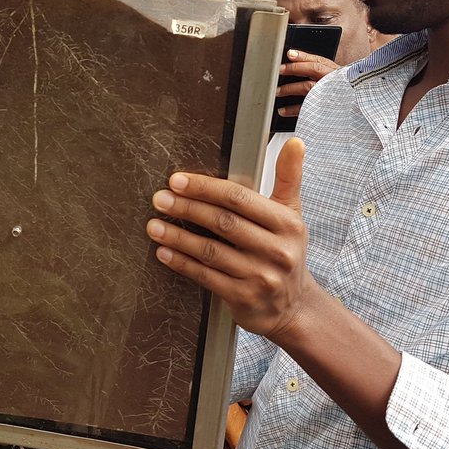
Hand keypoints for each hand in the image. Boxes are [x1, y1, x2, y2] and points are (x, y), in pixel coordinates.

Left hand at [146, 137, 314, 340]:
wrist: (294, 307)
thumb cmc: (286, 252)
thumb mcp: (292, 214)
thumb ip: (288, 177)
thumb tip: (295, 142)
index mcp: (287, 223)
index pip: (239, 199)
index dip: (205, 188)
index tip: (177, 180)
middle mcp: (277, 250)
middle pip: (223, 223)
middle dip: (187, 209)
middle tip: (159, 199)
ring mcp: (261, 276)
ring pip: (210, 251)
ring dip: (178, 237)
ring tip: (153, 225)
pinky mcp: (244, 298)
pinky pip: (206, 276)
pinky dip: (182, 263)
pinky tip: (164, 252)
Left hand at [276, 49, 338, 117]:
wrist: (354, 111)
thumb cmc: (343, 97)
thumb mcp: (337, 82)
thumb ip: (321, 74)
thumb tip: (296, 65)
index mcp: (337, 73)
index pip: (319, 61)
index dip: (303, 56)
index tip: (290, 53)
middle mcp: (334, 82)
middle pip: (313, 70)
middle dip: (294, 68)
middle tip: (279, 69)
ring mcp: (330, 96)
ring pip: (308, 87)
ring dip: (289, 88)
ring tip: (276, 92)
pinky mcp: (325, 111)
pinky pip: (306, 108)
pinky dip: (292, 109)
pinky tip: (282, 110)